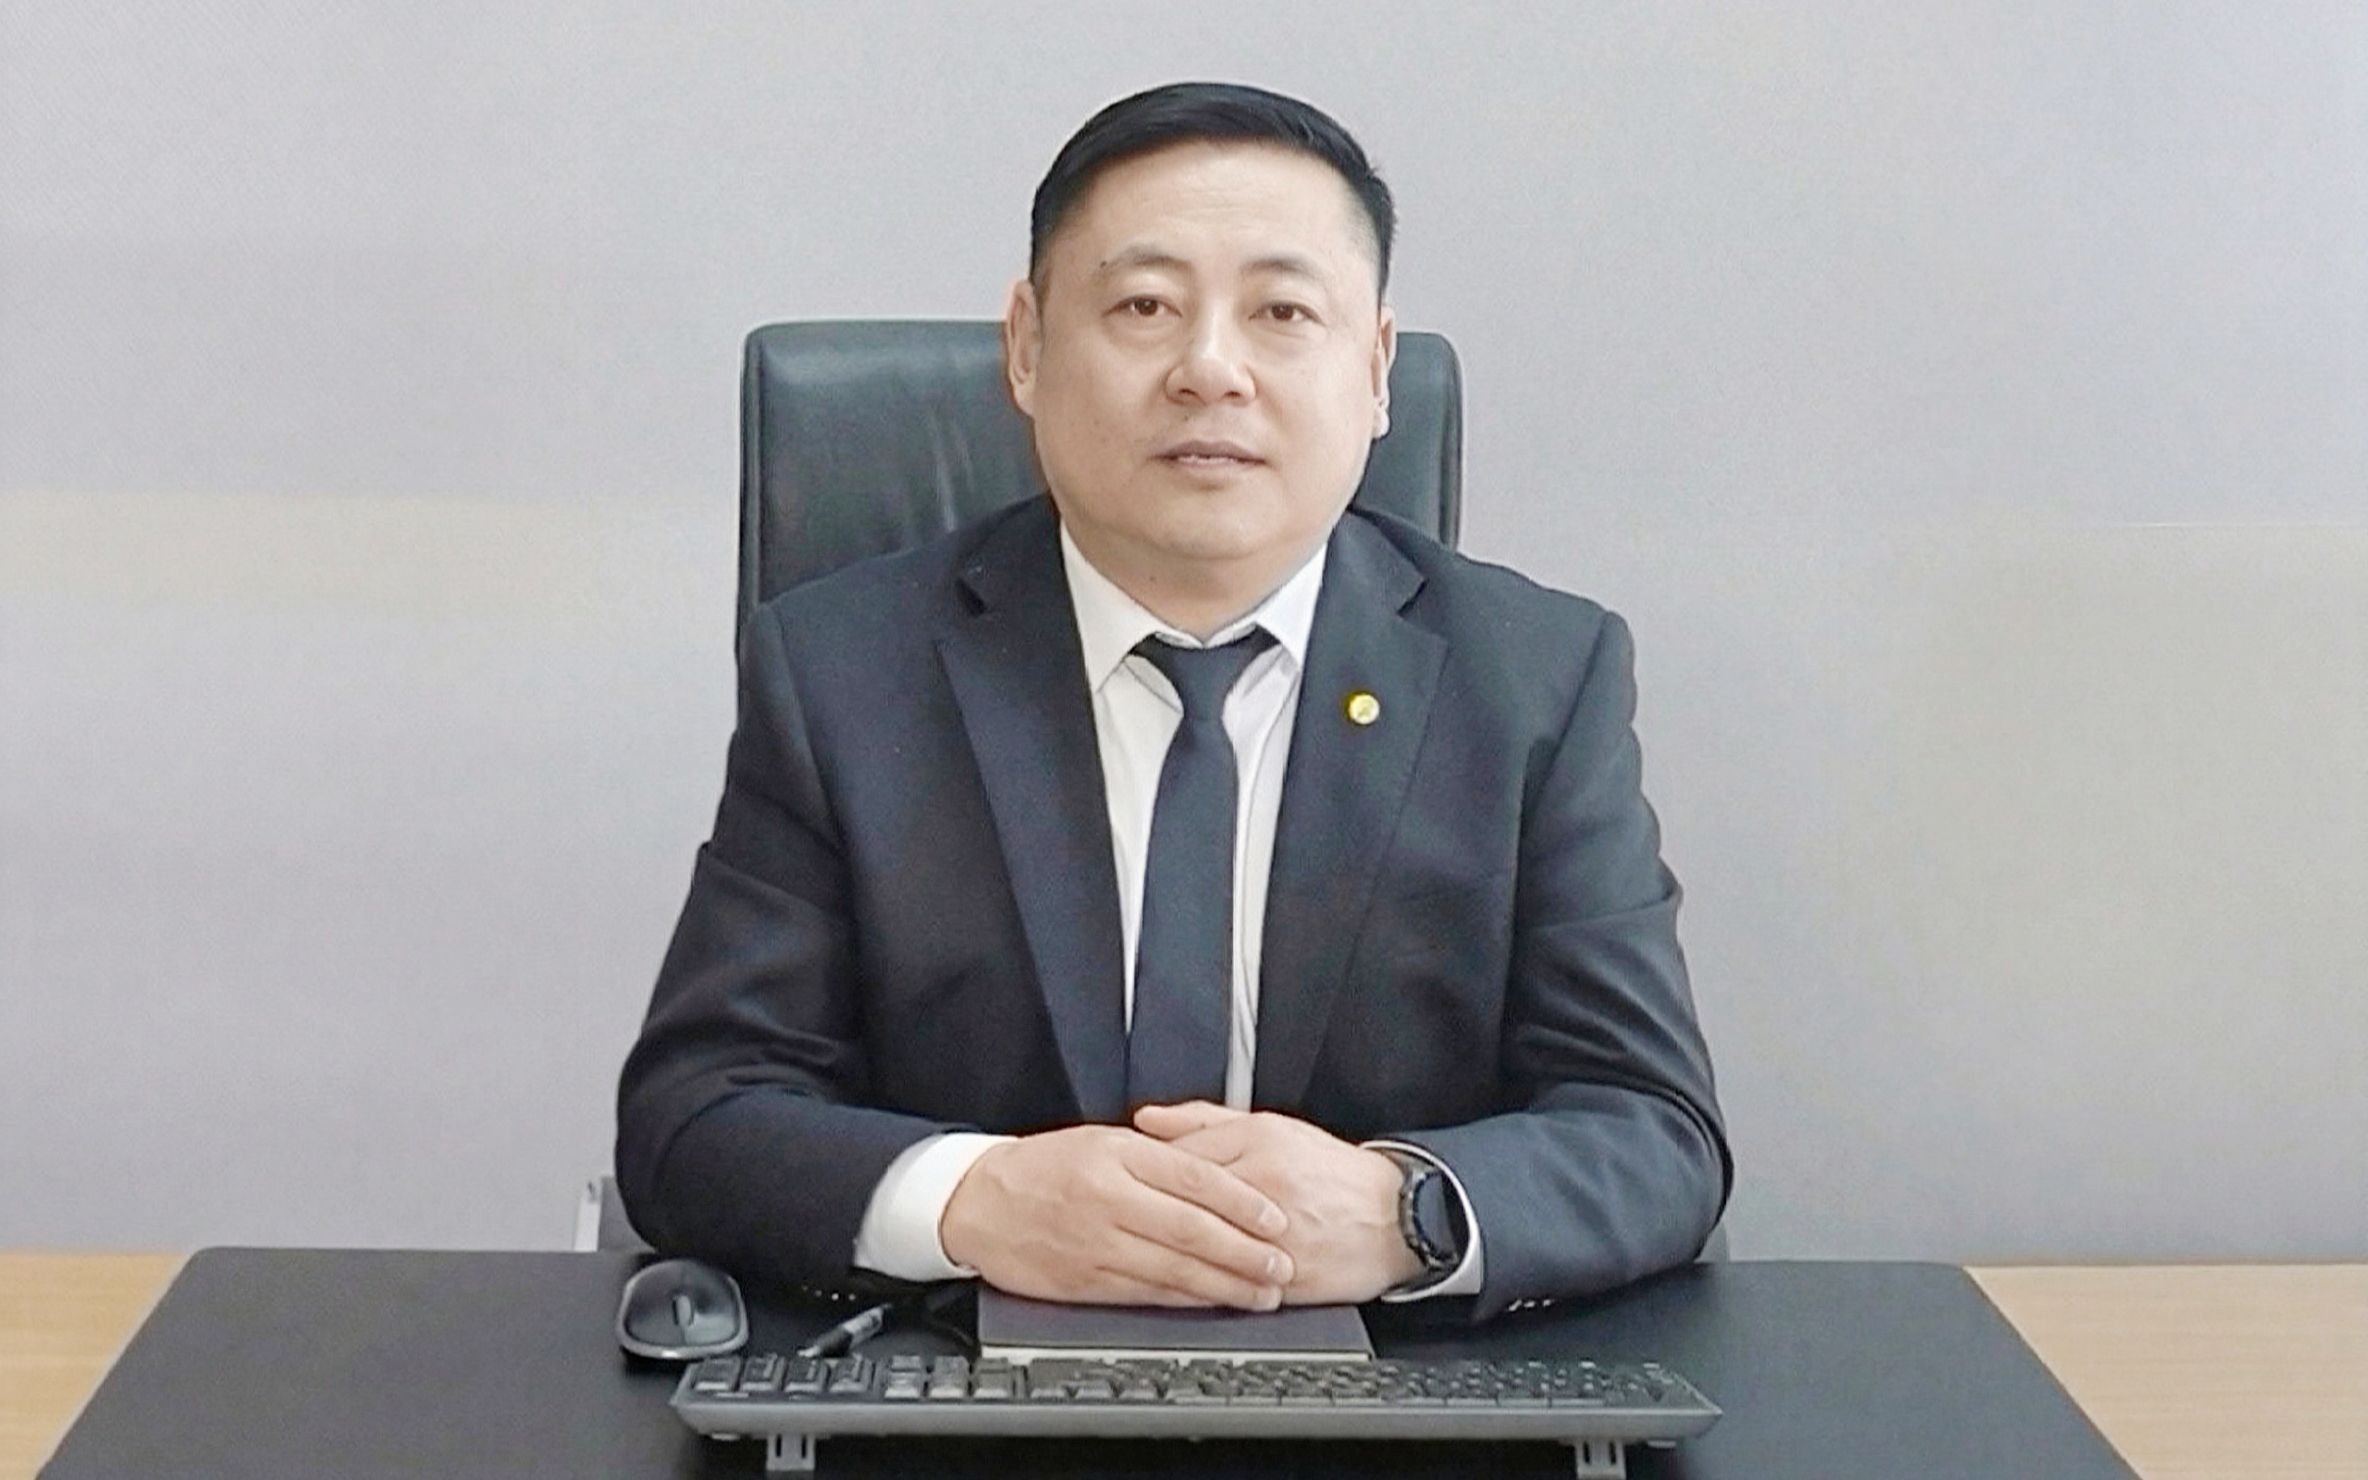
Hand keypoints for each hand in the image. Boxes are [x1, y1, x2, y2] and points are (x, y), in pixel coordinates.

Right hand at [939, 1123, 1295, 1309]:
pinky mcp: (1084, 1280)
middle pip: (1192, 1228)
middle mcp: (1110, 1198)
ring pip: (1174, 1268)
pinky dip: (1185, 1300)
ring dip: (1225, 1284)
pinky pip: (1145, 1293)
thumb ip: (1157, 1154)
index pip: (1195, 1178)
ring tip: (1261, 1292)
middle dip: (1245, 1251)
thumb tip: (1217, 1171)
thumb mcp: (1101, 1141)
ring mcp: (1097, 1242)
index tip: (1276, 1219)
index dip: (1243, 1202)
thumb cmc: (1043, 1167)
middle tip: (1282, 1264)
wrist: (978, 1201)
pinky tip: (1212, 1302)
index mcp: (1119, 1155)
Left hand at [1133, 1103, 1423, 1303]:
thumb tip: (1146, 1120)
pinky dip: (1198, 1283)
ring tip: (1138, 1249)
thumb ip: (1202, 1120)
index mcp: (1259, 1143)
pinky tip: (1174, 1281)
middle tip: (1117, 1218)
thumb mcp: (1270, 1126)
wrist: (1394, 1216)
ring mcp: (1275, 1235)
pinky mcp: (1285, 1276)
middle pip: (1185, 1201)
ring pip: (1202, 1246)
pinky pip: (1228, 1283)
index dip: (1142, 1172)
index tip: (1118, 1180)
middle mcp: (1265, 1187)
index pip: (1180, 1156)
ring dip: (1165, 1251)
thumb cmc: (1330, 1171)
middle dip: (1146, 1212)